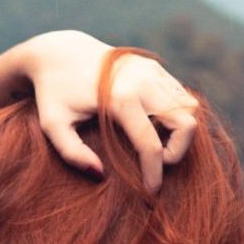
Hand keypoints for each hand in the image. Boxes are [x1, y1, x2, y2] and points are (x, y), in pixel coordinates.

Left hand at [18, 30, 200, 192]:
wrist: (58, 51)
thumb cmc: (53, 94)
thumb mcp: (53, 125)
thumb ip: (72, 154)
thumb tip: (101, 175)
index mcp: (119, 98)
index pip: (150, 143)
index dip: (154, 172)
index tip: (151, 192)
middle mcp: (142, 81)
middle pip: (185, 123)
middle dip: (177, 151)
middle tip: (156, 161)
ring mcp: (152, 71)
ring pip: (190, 108)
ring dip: (180, 133)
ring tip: (155, 144)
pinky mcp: (155, 67)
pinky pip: (181, 97)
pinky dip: (176, 116)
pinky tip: (154, 127)